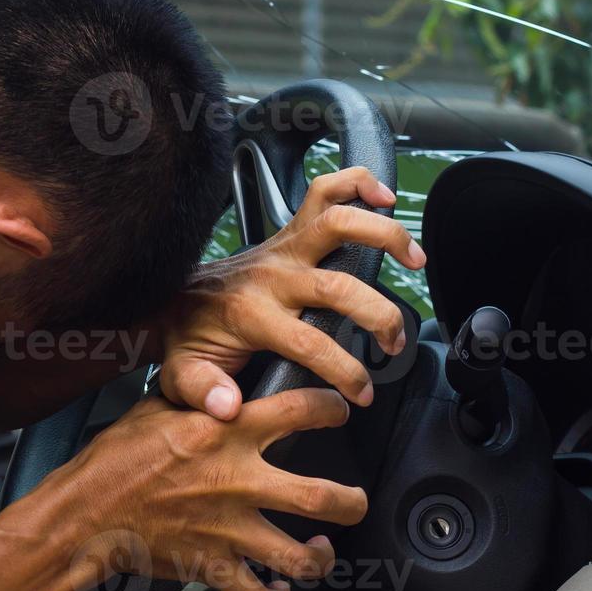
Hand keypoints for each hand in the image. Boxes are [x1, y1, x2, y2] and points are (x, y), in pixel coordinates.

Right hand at [51, 388, 363, 590]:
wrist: (84, 513)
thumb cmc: (114, 460)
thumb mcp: (158, 408)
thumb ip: (200, 398)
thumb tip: (223, 384)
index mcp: (227, 432)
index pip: (302, 411)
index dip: (331, 408)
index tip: (338, 411)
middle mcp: (237, 481)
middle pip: (321, 497)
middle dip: (351, 501)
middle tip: (355, 499)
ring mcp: (229, 530)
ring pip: (300, 555)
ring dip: (322, 558)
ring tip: (324, 550)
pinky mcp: (214, 567)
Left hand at [159, 167, 425, 418]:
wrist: (175, 298)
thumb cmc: (187, 337)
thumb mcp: (183, 375)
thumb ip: (203, 391)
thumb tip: (227, 407)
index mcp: (251, 313)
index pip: (310, 343)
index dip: (345, 372)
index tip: (362, 394)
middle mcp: (273, 274)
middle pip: (337, 284)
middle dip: (378, 315)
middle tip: (394, 341)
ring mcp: (283, 246)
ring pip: (337, 221)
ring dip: (383, 234)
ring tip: (415, 259)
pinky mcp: (290, 231)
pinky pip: (325, 191)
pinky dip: (358, 183)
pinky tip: (384, 197)